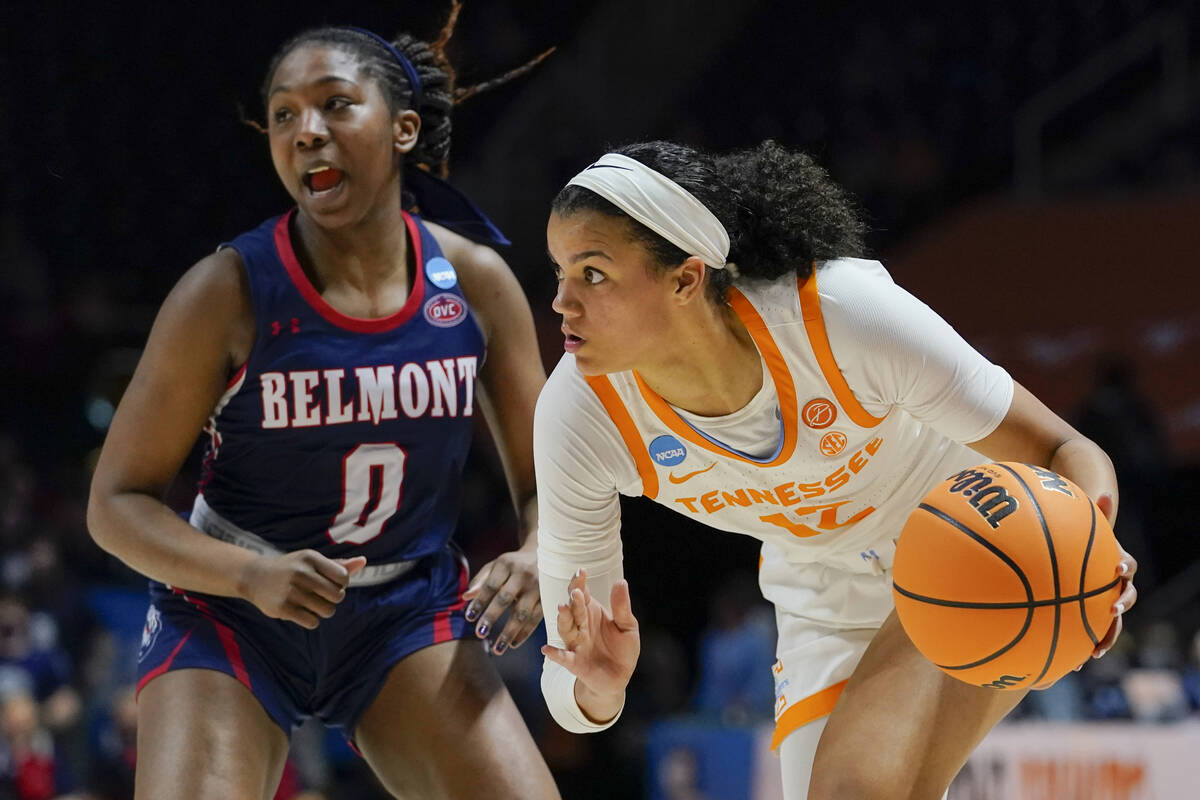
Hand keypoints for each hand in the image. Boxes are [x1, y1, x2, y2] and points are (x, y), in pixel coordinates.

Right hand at [239, 550, 365, 628]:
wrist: (254, 576)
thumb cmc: (292, 568)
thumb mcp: (312, 562)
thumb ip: (339, 564)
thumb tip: (363, 562)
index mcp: (311, 558)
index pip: (344, 577)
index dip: (341, 584)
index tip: (330, 583)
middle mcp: (301, 572)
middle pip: (338, 596)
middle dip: (333, 598)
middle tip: (320, 595)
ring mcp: (291, 591)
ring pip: (327, 611)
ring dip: (323, 611)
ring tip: (311, 603)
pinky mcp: (283, 608)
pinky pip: (313, 622)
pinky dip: (311, 620)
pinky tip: (301, 611)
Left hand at [462, 546, 541, 654]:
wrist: (547, 555)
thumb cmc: (514, 563)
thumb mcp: (497, 565)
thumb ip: (481, 581)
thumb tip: (465, 598)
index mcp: (507, 565)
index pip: (490, 585)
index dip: (479, 602)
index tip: (468, 618)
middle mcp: (523, 575)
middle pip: (505, 599)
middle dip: (491, 617)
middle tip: (479, 634)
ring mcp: (538, 586)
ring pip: (522, 612)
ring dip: (509, 632)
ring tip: (497, 649)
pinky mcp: (548, 597)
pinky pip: (536, 618)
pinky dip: (525, 633)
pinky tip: (513, 644)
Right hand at [541, 569, 639, 702]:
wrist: (619, 677)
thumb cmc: (621, 649)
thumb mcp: (627, 626)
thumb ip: (622, 607)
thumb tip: (621, 581)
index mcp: (591, 613)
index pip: (582, 594)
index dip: (579, 582)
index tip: (581, 571)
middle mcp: (580, 626)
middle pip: (573, 610)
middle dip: (574, 600)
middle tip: (576, 592)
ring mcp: (576, 644)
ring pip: (566, 629)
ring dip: (564, 619)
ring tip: (563, 608)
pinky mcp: (576, 663)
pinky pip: (563, 657)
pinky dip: (555, 654)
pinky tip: (547, 649)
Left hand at [1092, 493, 1136, 658]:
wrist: (1077, 553)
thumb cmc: (1079, 537)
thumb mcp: (1084, 525)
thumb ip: (1092, 514)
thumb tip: (1103, 492)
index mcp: (1115, 565)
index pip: (1128, 567)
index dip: (1125, 569)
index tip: (1118, 568)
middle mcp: (1114, 585)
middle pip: (1125, 600)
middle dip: (1120, 610)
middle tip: (1111, 611)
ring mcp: (1103, 602)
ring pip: (1110, 623)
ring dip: (1105, 636)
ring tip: (1093, 651)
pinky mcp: (1089, 616)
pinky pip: (1087, 633)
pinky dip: (1079, 646)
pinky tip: (1066, 663)